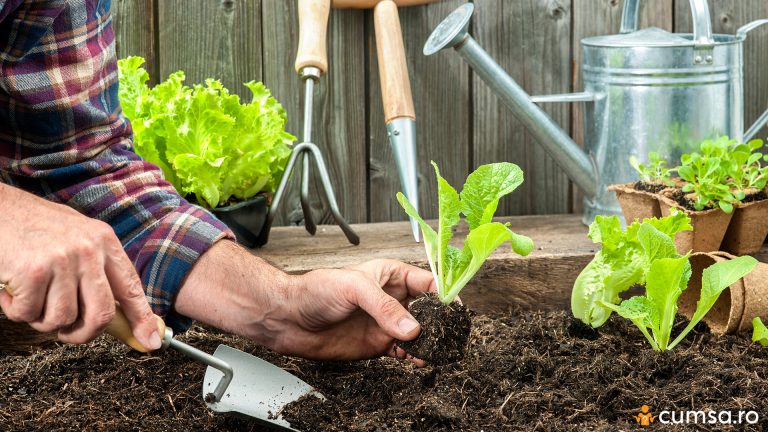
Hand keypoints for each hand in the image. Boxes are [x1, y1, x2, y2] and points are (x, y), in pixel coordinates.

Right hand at [0, 184, 160, 348]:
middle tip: (66, 332)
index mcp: (105, 241)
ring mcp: (62, 260)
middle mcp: (88, 250)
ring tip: (31, 297)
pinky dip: (16, 310)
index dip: (142, 318)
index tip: (151, 341)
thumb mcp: (78, 238)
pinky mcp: (33, 272)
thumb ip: (98, 269)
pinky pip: (28, 314)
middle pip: (101, 314)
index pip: (131, 287)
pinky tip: (11, 289)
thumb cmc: (35, 227)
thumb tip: (117, 312)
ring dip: (41, 319)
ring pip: (62, 319)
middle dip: (83, 334)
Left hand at [269, 259, 435, 362]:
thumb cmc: (315, 290)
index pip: (427, 281)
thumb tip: (411, 327)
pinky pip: (405, 350)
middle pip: (428, 309)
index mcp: (390, 274)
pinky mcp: (378, 343)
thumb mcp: (354, 288)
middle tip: (449, 334)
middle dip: (441, 321)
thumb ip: (384, 307)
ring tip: (434, 350)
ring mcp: (386, 322)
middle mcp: (391, 298)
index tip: (454, 308)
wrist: (289, 318)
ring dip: (430, 342)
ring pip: (419, 332)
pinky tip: (417, 359)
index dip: (443, 294)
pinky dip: (415, 356)